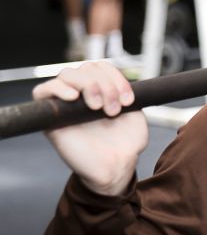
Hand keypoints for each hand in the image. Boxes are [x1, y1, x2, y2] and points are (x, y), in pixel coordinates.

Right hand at [33, 61, 146, 195]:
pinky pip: (42, 91)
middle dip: (106, 84)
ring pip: (68, 74)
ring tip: (98, 107)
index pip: (101, 66)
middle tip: (113, 109)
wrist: (116, 168)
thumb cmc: (125, 144)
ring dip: (88, 85)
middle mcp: (83, 95)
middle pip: (86, 68)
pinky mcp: (51, 119)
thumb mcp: (136, 115)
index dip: (116, 77)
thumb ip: (129, 94)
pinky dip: (57, 88)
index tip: (129, 100)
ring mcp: (66, 105)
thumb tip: (120, 81)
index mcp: (102, 91)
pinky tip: (73, 97)